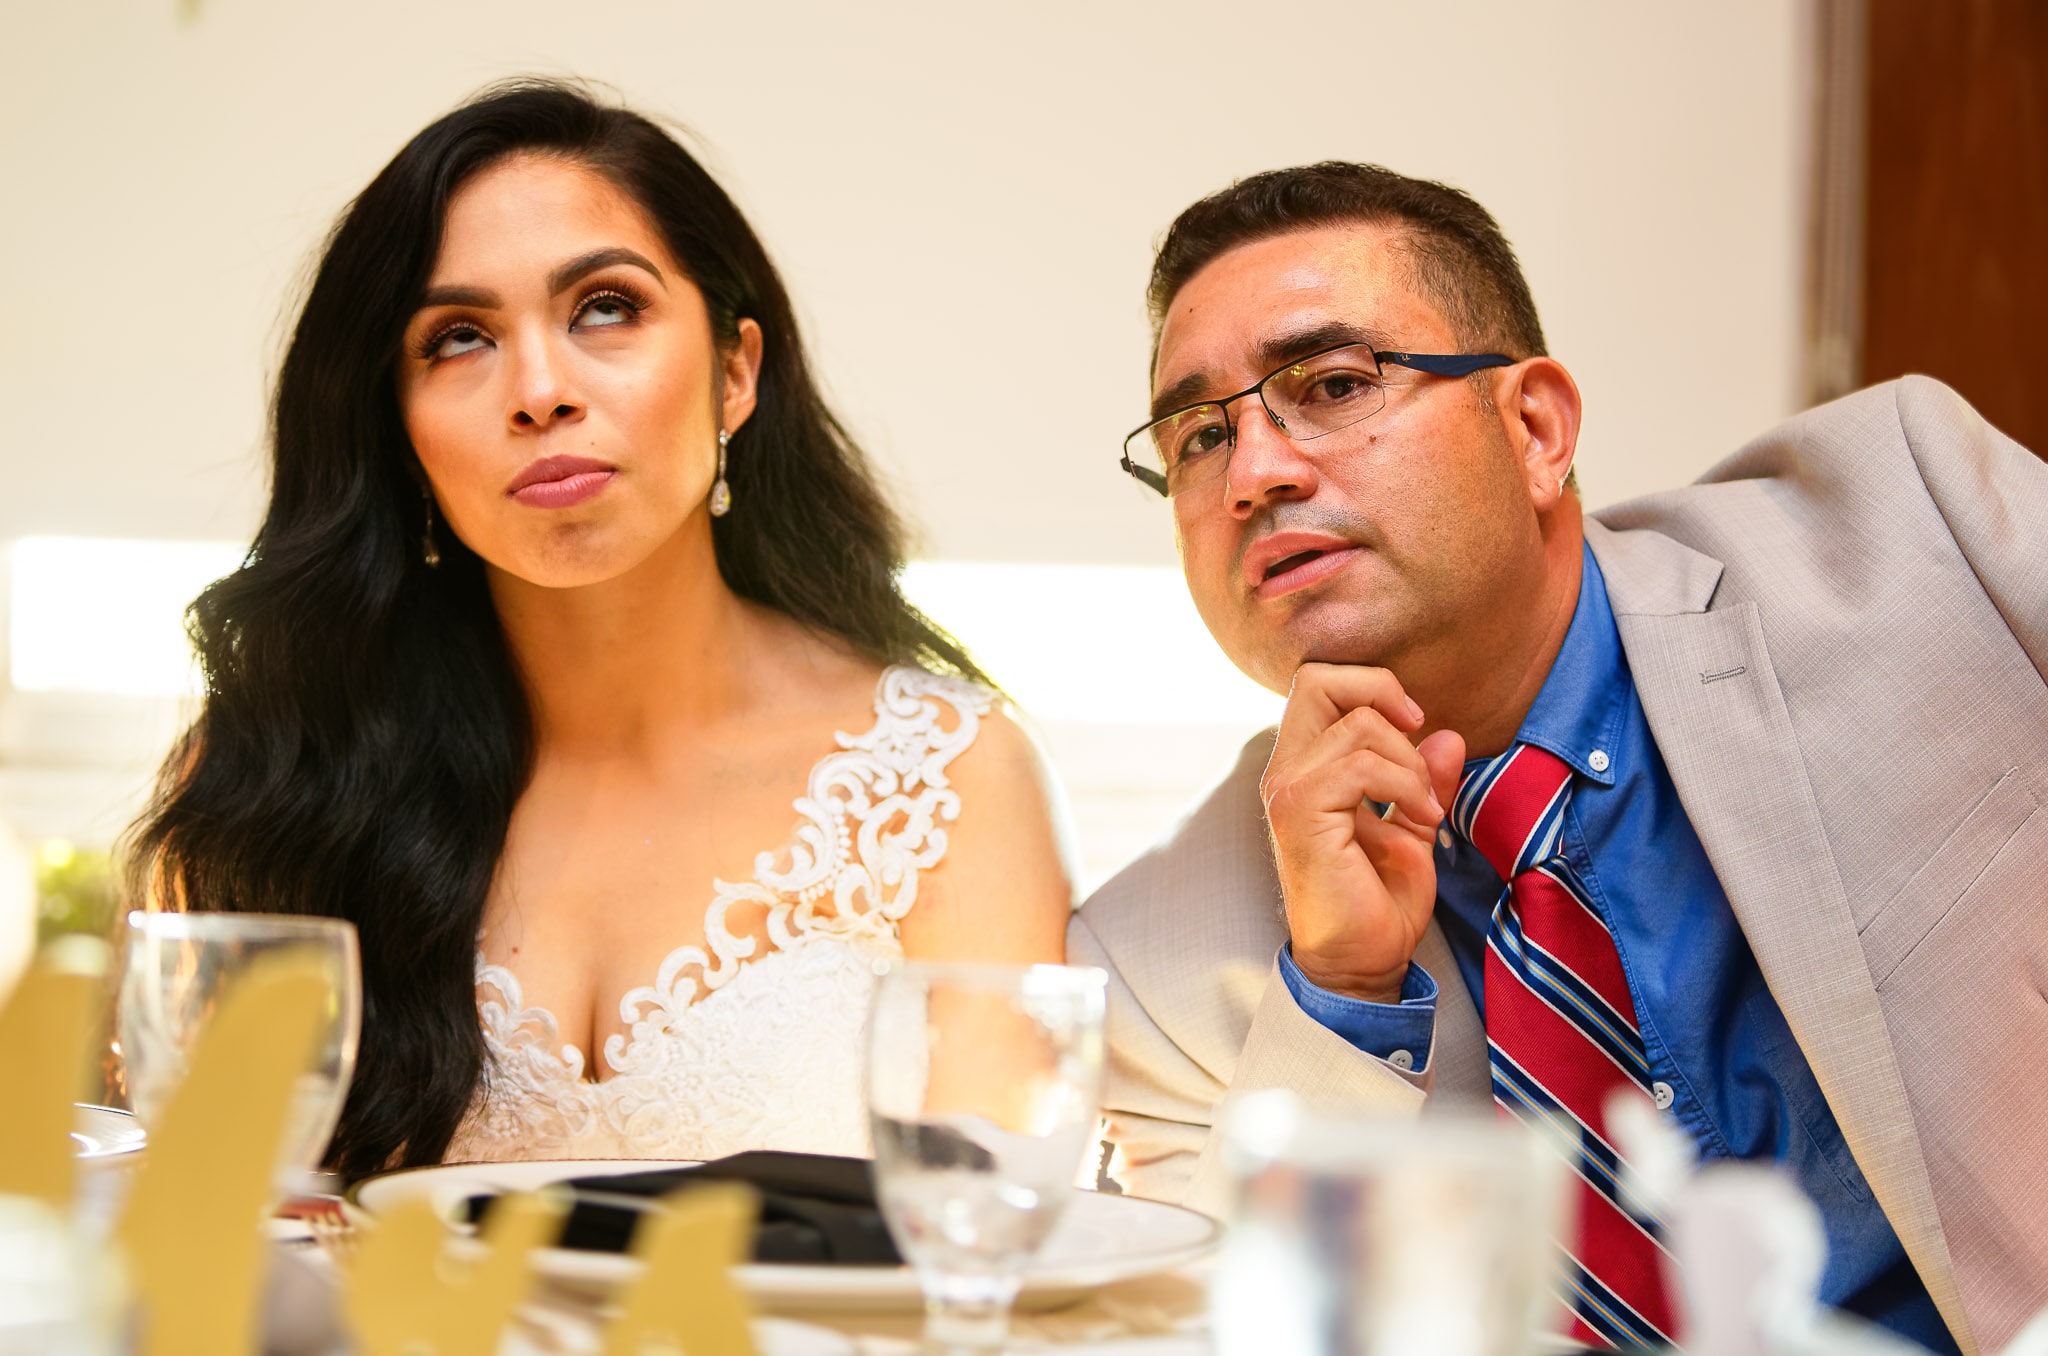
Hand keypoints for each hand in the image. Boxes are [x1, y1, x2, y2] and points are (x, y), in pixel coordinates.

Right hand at [1260, 664, 1466, 1003]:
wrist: (1360, 962)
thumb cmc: (1377, 902)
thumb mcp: (1414, 825)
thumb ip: (1424, 778)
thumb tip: (1449, 735)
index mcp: (1304, 765)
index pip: (1321, 683)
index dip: (1373, 686)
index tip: (1415, 724)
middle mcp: (1286, 770)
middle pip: (1317, 678)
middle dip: (1381, 691)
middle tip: (1418, 733)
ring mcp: (1288, 790)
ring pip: (1356, 723)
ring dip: (1410, 761)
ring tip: (1426, 807)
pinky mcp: (1301, 814)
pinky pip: (1359, 764)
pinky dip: (1404, 784)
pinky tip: (1422, 819)